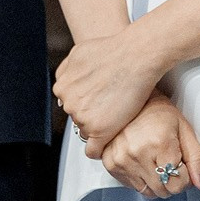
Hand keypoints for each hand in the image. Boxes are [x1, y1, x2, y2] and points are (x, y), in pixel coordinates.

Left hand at [53, 27, 166, 158]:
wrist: (136, 56)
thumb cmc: (115, 50)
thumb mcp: (78, 52)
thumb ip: (66, 71)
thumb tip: (64, 83)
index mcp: (62, 89)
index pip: (69, 105)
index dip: (86, 103)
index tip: (97, 102)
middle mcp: (69, 104)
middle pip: (78, 118)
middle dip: (93, 113)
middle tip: (111, 106)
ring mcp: (83, 118)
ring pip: (88, 131)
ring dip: (101, 126)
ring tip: (118, 114)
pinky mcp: (99, 130)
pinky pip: (93, 150)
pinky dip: (100, 149)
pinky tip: (109, 143)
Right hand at [100, 92, 199, 197]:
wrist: (131, 101)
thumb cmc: (159, 113)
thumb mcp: (185, 130)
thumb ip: (197, 159)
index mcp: (160, 144)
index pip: (178, 184)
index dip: (184, 177)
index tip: (182, 165)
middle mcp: (138, 154)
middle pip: (163, 191)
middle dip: (171, 180)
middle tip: (169, 161)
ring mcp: (121, 160)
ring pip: (148, 193)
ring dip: (156, 182)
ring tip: (155, 160)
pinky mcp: (110, 164)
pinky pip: (132, 187)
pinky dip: (141, 179)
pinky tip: (143, 161)